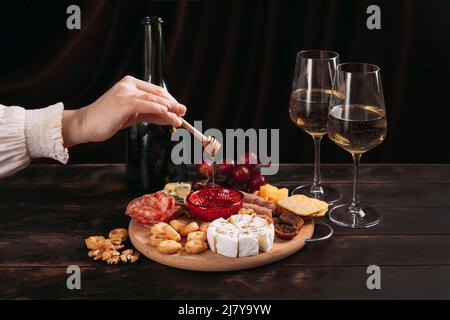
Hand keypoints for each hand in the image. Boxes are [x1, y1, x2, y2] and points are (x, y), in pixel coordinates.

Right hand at [62, 75, 185, 146]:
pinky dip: (158, 109)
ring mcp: (125, 92)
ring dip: (169, 110)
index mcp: (130, 83)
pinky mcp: (123, 103)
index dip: (170, 100)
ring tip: (179, 119)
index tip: (179, 109)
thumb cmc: (109, 120)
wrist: (86, 125)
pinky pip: (145, 105)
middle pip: (157, 94)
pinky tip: (167, 114)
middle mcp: (128, 85)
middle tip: (184, 113)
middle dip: (173, 105)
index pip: (156, 91)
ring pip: (153, 100)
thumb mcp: (134, 115)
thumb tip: (170, 117)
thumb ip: (151, 114)